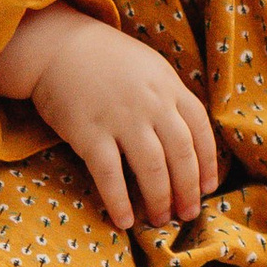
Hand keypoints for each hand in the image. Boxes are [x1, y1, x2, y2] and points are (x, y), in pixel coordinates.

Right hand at [0, 5, 218, 230]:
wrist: (58, 45)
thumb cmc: (107, 60)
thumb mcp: (150, 68)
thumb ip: (170, 98)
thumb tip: (189, 137)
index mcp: (169, 87)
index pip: (201, 131)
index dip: (208, 164)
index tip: (207, 188)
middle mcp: (151, 104)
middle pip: (181, 155)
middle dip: (187, 190)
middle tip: (187, 214)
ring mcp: (121, 118)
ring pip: (152, 168)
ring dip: (159, 200)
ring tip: (160, 220)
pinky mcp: (90, 133)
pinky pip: (110, 174)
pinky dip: (119, 200)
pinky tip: (124, 220)